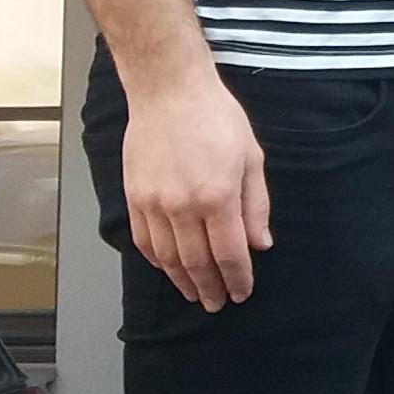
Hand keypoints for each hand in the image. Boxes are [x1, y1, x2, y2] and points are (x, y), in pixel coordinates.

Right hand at [123, 69, 271, 310]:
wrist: (169, 90)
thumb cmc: (216, 117)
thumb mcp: (251, 157)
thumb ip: (256, 205)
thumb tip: (259, 244)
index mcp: (218, 197)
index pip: (230, 254)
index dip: (237, 279)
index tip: (241, 293)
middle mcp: (183, 206)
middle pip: (197, 263)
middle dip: (209, 288)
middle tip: (216, 304)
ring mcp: (154, 203)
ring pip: (168, 257)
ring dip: (181, 281)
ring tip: (193, 293)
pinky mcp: (134, 196)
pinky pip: (143, 240)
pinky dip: (156, 260)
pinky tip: (167, 268)